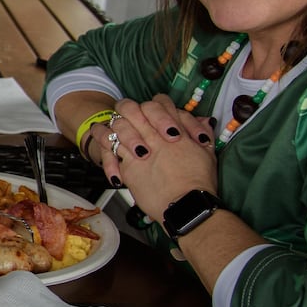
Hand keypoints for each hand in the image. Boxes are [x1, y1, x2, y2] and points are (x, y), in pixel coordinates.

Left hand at [104, 94, 219, 220]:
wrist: (186, 205)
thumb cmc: (199, 182)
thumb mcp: (207, 153)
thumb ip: (201, 133)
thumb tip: (203, 120)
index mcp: (174, 128)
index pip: (159, 102)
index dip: (156, 105)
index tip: (153, 112)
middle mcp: (153, 135)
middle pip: (132, 108)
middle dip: (128, 109)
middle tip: (128, 115)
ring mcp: (138, 149)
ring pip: (117, 126)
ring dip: (112, 125)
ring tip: (107, 128)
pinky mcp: (128, 166)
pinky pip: (109, 150)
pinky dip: (104, 145)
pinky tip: (99, 139)